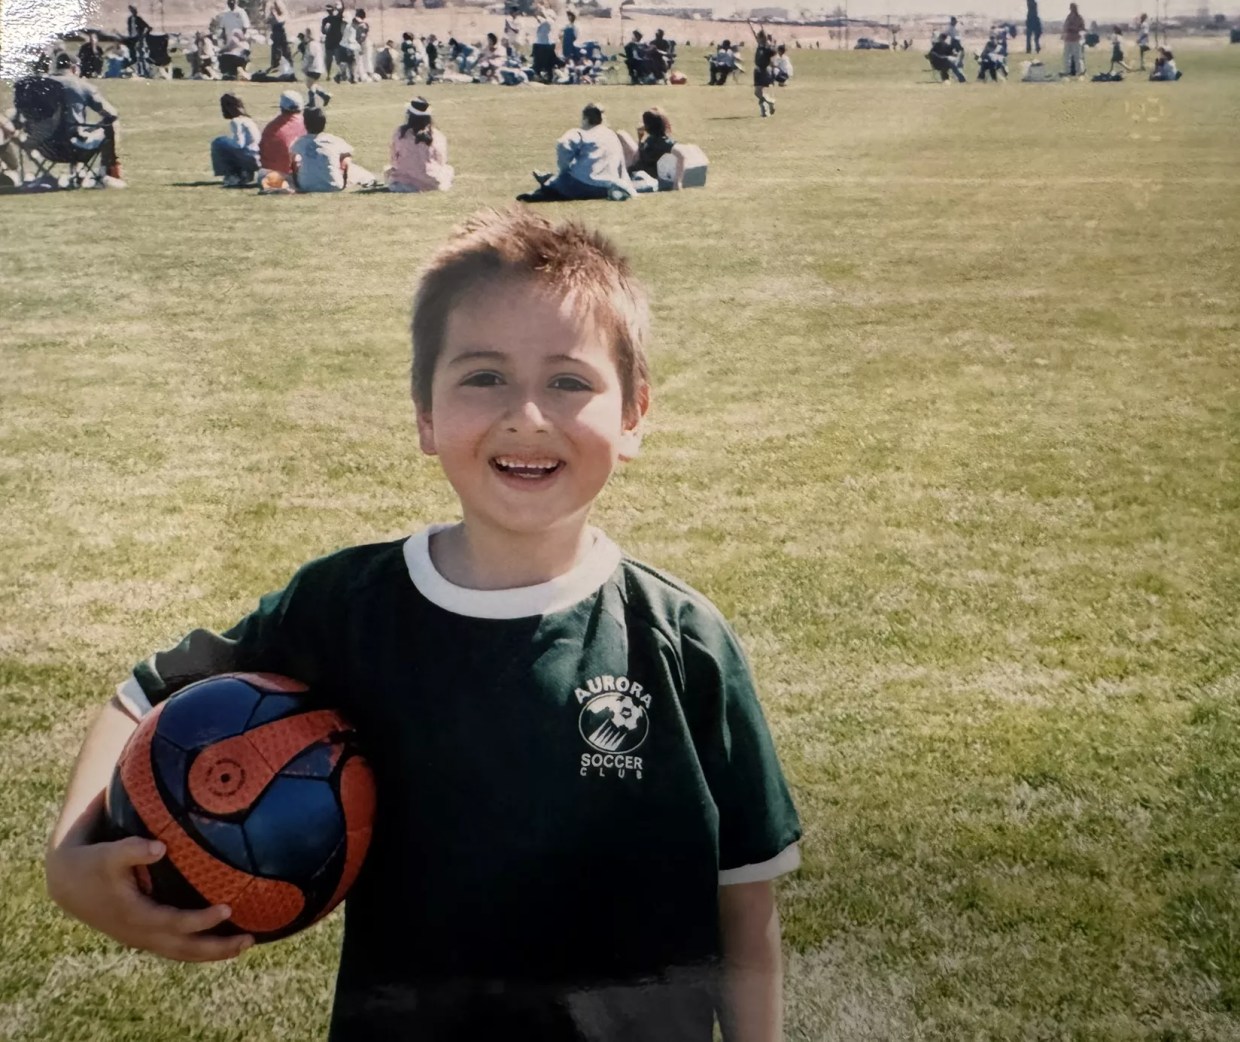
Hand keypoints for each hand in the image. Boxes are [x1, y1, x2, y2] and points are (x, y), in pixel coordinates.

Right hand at [46, 835, 253, 961]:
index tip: (227, 909)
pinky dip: (198, 949)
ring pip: (181, 953)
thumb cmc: (93, 862)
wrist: (68, 882)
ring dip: (212, 953)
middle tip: (250, 940)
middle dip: (216, 948)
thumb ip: (132, 849)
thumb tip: (160, 847)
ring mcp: (142, 937)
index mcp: (134, 914)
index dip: (200, 920)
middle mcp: (140, 933)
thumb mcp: (107, 853)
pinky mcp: (144, 935)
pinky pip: (175, 948)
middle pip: (183, 949)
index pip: (173, 923)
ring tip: (245, 944)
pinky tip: (221, 941)